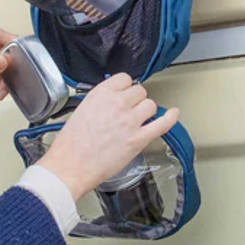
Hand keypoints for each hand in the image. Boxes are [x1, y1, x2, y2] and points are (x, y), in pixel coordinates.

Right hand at [37, 73, 178, 200]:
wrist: (71, 165)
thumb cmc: (71, 143)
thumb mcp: (81, 110)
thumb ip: (100, 101)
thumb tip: (113, 100)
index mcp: (101, 94)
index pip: (125, 79)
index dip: (126, 88)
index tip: (125, 93)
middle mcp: (117, 103)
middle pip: (140, 91)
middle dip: (135, 100)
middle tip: (129, 111)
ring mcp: (130, 121)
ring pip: (150, 105)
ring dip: (145, 112)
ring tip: (137, 121)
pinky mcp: (139, 139)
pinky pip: (163, 124)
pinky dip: (170, 118)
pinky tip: (173, 114)